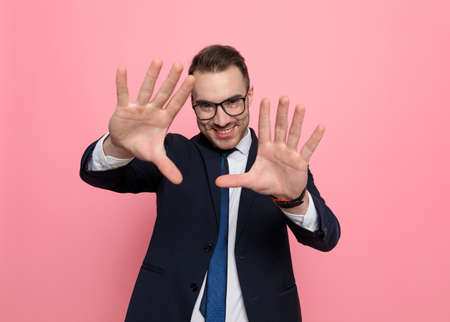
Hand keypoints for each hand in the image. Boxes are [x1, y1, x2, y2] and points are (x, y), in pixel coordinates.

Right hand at [107, 59, 194, 183]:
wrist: (125, 145)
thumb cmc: (143, 146)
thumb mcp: (156, 156)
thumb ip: (167, 166)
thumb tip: (180, 182)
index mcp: (163, 119)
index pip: (176, 104)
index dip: (184, 93)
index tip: (192, 79)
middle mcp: (153, 110)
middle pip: (163, 92)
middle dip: (171, 79)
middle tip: (179, 63)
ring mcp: (139, 107)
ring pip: (146, 89)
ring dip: (151, 76)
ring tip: (158, 60)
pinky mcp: (123, 108)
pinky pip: (123, 93)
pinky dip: (122, 82)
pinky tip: (122, 68)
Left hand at [216, 96, 324, 199]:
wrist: (283, 195)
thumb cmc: (267, 184)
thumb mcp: (250, 181)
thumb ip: (234, 179)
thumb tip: (216, 182)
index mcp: (266, 149)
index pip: (264, 128)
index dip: (264, 115)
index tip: (264, 99)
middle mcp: (279, 147)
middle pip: (280, 127)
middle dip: (281, 113)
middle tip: (283, 97)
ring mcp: (291, 153)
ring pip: (294, 134)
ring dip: (297, 120)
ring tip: (300, 106)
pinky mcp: (302, 161)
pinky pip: (308, 147)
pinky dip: (314, 138)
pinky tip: (320, 126)